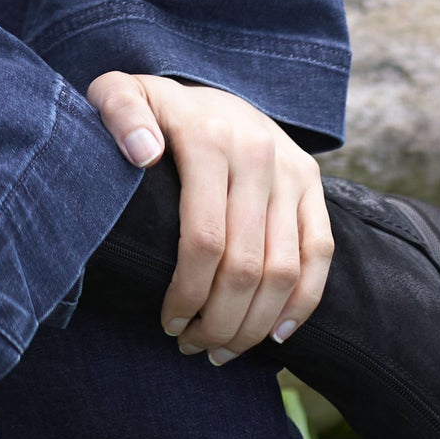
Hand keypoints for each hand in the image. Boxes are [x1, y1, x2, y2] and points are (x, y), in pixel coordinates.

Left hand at [87, 71, 333, 361]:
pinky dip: (302, 302)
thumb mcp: (120, 94)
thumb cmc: (152, 110)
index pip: (204, 238)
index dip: (187, 293)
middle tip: (192, 347)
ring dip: (255, 325)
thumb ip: (119, 112)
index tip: (167, 323)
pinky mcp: (311, 180)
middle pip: (246, 264)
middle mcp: (256, 151)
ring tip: (223, 350)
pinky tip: (274, 334)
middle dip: (219, 321)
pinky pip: (320, 252)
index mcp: (207, 135)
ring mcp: (289, 167)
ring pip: (284, 269)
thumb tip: (143, 152)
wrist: (208, 89)